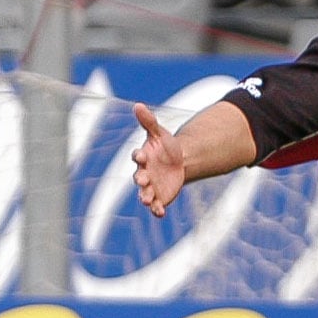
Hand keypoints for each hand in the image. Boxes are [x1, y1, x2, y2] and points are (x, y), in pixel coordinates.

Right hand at [130, 102, 186, 218]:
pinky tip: (160, 213)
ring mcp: (150, 187)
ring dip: (145, 197)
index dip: (138, 156)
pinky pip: (156, 205)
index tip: (142, 155)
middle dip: (140, 180)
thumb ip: (149, 122)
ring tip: (147, 200)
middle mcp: (143, 173)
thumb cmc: (167, 147)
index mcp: (143, 157)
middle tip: (143, 180)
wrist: (180, 162)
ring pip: (145, 194)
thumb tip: (138, 105)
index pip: (137, 157)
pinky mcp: (159, 197)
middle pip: (139, 177)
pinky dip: (156, 210)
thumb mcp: (160, 133)